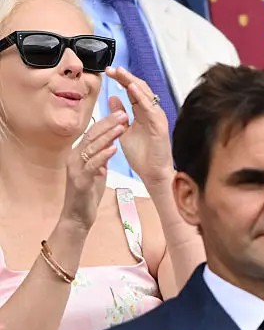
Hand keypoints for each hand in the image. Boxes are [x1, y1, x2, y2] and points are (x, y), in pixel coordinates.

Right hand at [62, 112, 125, 231]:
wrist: (77, 216)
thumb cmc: (87, 193)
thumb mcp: (96, 171)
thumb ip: (100, 157)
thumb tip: (110, 144)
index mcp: (78, 154)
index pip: (93, 133)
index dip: (107, 122)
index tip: (122, 112)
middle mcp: (74, 158)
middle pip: (91, 136)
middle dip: (108, 124)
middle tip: (124, 113)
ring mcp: (75, 169)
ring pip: (91, 148)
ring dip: (107, 136)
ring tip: (122, 126)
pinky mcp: (80, 181)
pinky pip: (92, 166)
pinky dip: (103, 156)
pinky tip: (114, 149)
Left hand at [105, 67, 172, 185]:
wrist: (152, 172)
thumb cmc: (142, 155)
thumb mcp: (124, 131)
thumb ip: (120, 114)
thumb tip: (112, 98)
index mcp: (142, 113)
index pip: (132, 91)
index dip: (121, 79)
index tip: (108, 72)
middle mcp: (151, 112)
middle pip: (139, 88)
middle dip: (126, 77)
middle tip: (112, 68)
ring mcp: (157, 117)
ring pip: (146, 94)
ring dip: (133, 82)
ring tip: (121, 73)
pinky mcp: (160, 125)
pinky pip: (150, 107)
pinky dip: (141, 97)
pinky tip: (132, 88)